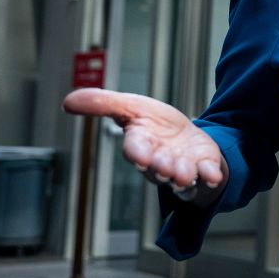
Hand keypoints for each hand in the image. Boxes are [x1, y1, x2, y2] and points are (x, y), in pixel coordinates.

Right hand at [63, 88, 227, 205]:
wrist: (184, 136)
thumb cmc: (153, 124)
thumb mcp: (130, 106)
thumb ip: (102, 103)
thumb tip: (67, 101)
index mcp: (140, 144)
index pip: (134, 149)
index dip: (136, 152)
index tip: (138, 154)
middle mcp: (159, 161)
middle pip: (157, 167)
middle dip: (160, 167)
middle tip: (164, 165)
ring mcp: (181, 167)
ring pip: (180, 176)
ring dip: (182, 175)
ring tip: (185, 173)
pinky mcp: (203, 167)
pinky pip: (206, 175)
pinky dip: (209, 175)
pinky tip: (211, 174)